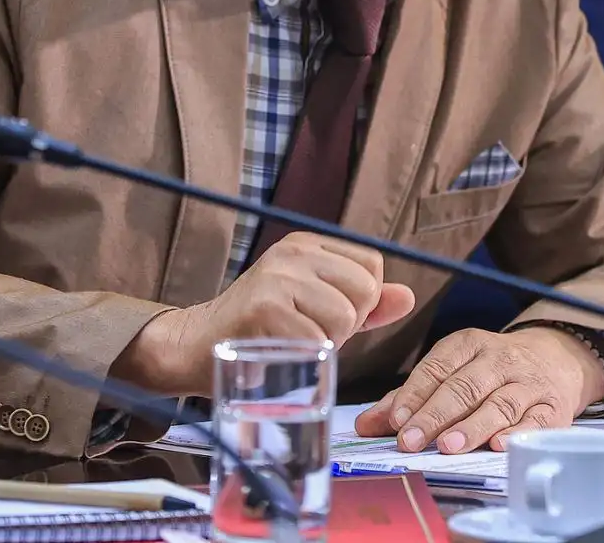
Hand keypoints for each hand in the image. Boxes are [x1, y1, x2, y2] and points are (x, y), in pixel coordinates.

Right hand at [125, 234, 414, 393]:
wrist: (196, 345)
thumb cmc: (260, 330)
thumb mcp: (314, 305)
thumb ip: (363, 304)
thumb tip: (408, 298)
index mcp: (306, 244)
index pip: (372, 265)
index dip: (364, 301)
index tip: (332, 317)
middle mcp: (292, 252)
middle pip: (364, 289)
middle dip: (350, 323)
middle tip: (313, 333)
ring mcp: (277, 278)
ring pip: (345, 316)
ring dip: (329, 343)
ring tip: (296, 342)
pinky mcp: (263, 309)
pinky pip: (317, 340)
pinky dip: (308, 358)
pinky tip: (282, 353)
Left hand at [353, 327, 603, 452]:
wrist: (558, 358)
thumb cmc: (493, 370)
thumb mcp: (454, 369)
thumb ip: (410, 397)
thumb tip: (365, 425)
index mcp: (469, 344)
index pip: (437, 367)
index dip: (414, 393)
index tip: (395, 419)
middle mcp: (499, 359)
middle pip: (464, 386)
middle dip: (434, 414)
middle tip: (410, 441)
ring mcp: (527, 383)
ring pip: (498, 404)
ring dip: (471, 426)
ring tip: (447, 446)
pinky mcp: (552, 408)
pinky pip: (534, 421)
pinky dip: (516, 434)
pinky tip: (497, 446)